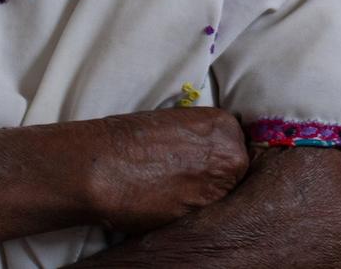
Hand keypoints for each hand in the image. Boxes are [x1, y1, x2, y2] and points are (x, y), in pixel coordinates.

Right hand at [82, 108, 248, 235]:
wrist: (103, 166)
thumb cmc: (130, 140)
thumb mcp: (178, 123)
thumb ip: (203, 138)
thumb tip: (212, 153)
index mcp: (225, 126)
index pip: (238, 146)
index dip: (219, 159)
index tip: (204, 164)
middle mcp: (231, 157)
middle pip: (236, 173)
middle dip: (216, 178)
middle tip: (189, 179)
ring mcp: (220, 188)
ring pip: (222, 196)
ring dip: (205, 197)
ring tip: (175, 191)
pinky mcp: (203, 216)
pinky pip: (205, 215)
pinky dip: (191, 212)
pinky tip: (169, 203)